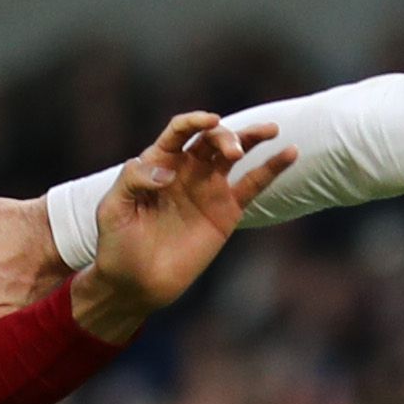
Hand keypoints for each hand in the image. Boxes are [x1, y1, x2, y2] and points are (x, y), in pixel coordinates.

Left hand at [69, 115, 290, 341]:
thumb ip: (133, 180)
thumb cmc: (117, 243)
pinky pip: (254, 184)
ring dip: (252, 137)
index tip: (209, 121)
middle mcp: (187, 169)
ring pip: (236, 153)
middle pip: (212, 138)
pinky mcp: (227, 212)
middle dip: (226, 137)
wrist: (136, 282)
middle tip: (232, 153)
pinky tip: (290, 152)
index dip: (194, 121)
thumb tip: (168, 172)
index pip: (180, 131)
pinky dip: (273, 168)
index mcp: (158, 161)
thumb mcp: (113, 208)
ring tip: (271, 130)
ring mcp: (209, 189)